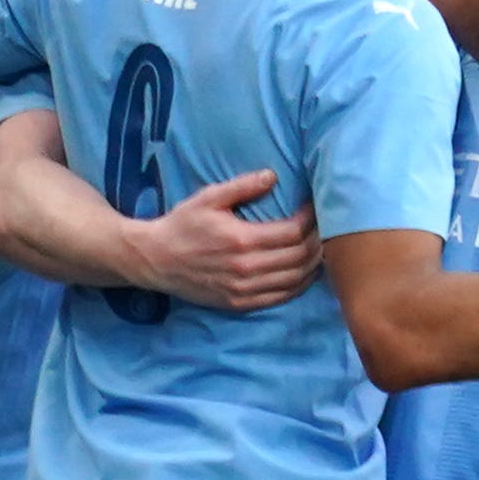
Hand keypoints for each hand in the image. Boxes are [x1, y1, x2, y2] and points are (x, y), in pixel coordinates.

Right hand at [125, 168, 323, 310]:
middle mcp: (247, 268)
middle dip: (318, 240)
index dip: (311, 220)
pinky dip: (300, 285)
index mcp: (242, 239)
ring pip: (296, 279)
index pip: (293, 232)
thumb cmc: (182, 225)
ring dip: (314, 264)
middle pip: (301, 257)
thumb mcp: (208, 198)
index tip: (314, 209)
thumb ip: (242, 186)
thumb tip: (273, 176)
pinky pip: (281, 297)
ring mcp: (244, 289)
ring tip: (321, 248)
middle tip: (323, 227)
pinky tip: (306, 273)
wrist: (154, 260)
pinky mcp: (240, 303)